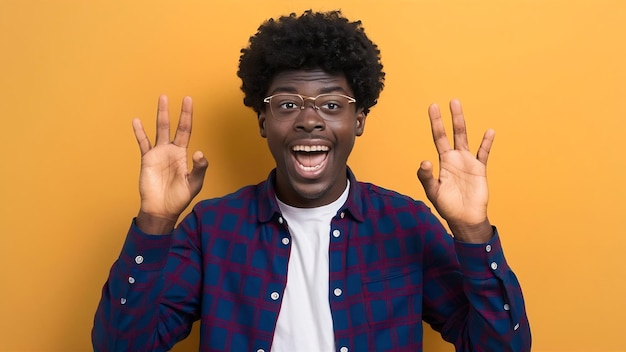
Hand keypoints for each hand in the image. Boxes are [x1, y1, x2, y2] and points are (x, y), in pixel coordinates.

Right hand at [132, 95, 207, 233]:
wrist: (162, 208)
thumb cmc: (179, 197)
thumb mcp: (194, 184)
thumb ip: (199, 168)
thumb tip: (199, 152)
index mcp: (183, 154)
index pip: (187, 130)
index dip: (188, 115)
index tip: (188, 100)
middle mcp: (171, 150)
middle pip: (173, 126)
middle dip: (175, 111)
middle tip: (175, 95)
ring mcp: (158, 153)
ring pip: (159, 130)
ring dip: (160, 115)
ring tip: (161, 99)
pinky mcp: (147, 159)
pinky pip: (143, 143)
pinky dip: (139, 132)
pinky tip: (137, 121)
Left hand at [417, 99, 493, 242]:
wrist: (465, 218)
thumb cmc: (447, 206)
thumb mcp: (433, 191)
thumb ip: (427, 177)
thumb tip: (424, 162)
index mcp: (443, 161)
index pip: (438, 138)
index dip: (436, 123)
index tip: (433, 107)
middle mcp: (455, 158)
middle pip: (452, 133)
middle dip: (450, 118)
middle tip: (451, 101)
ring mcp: (468, 162)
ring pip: (465, 138)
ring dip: (462, 123)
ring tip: (460, 107)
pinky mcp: (479, 170)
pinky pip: (483, 154)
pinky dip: (486, 143)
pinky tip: (489, 132)